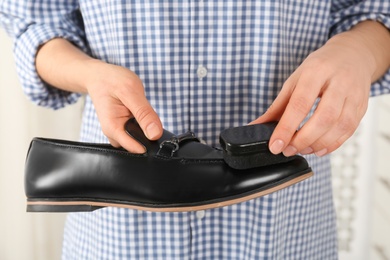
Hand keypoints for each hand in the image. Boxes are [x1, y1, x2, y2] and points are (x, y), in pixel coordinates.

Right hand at [85, 61, 162, 152]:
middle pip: (138, 146)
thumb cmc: (112, 81)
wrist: (99, 76)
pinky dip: (143, 126)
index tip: (161, 138)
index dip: (151, 146)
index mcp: (113, 128)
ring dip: (146, 131)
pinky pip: (137, 133)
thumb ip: (144, 114)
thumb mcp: (131, 92)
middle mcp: (114, 134)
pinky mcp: (123, 128)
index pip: (135, 149)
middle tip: (152, 118)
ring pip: (139, 140)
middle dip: (149, 138)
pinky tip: (142, 116)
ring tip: (144, 114)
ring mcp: (118, 132)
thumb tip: (155, 134)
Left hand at [251, 31, 374, 156]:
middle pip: (323, 117)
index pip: (300, 103)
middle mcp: (338, 82)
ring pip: (339, 126)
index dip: (286, 128)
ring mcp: (354, 94)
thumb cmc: (320, 68)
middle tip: (288, 150)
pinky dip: (333, 144)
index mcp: (316, 72)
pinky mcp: (362, 106)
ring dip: (318, 144)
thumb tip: (257, 126)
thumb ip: (277, 106)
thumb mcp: (295, 80)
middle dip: (303, 139)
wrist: (352, 55)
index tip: (275, 145)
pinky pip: (350, 130)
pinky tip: (318, 149)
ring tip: (302, 149)